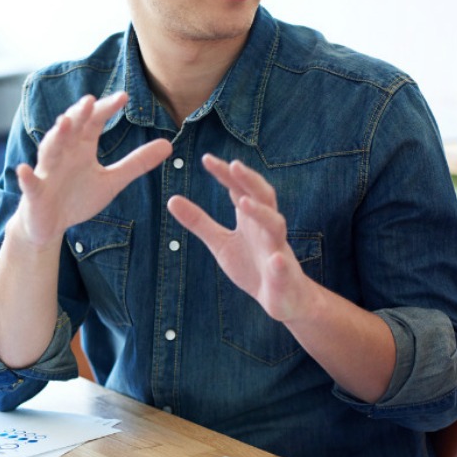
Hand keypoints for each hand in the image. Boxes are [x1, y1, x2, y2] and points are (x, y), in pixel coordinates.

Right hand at [14, 92, 171, 246]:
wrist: (48, 224)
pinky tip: (24, 170)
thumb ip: (136, 163)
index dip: (106, 109)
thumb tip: (168, 144)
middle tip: (91, 100)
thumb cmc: (77, 197)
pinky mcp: (34, 192)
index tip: (124, 96)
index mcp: (81, 148)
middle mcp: (63, 154)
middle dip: (79, 115)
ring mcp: (46, 172)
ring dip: (55, 136)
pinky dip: (26, 176)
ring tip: (63, 123)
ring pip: (49, 150)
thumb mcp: (112, 181)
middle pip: (71, 129)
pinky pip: (29, 183)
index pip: (94, 123)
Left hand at [167, 154, 314, 322]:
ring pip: (275, 225)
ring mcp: (277, 250)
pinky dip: (280, 263)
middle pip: (262, 197)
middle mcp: (267, 228)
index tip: (207, 159)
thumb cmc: (252, 266)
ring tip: (243, 203)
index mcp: (251, 219)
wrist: (283, 298)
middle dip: (249, 180)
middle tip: (233, 165)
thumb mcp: (221, 243)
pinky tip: (275, 260)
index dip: (225, 174)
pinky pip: (283, 268)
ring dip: (262, 213)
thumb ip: (199, 222)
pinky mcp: (284, 276)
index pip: (239, 189)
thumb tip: (172, 199)